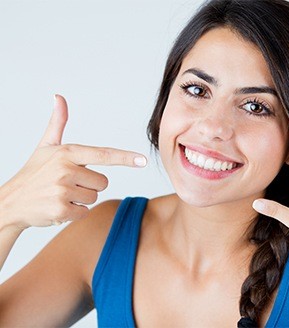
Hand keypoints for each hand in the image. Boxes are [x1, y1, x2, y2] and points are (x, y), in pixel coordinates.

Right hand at [0, 95, 146, 229]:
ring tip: (60, 194)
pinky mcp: (61, 210)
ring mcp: (63, 190)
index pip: (103, 155)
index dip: (125, 158)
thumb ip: (57, 124)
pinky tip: (58, 206)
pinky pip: (84, 212)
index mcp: (67, 153)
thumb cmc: (33, 173)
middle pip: (103, 182)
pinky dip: (74, 212)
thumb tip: (59, 98)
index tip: (143, 160)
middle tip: (67, 184)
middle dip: (89, 185)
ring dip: (81, 199)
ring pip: (94, 197)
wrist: (11, 202)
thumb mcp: (45, 146)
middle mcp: (65, 170)